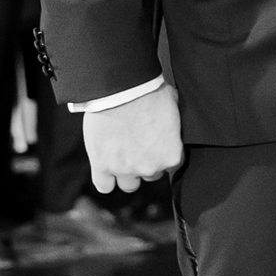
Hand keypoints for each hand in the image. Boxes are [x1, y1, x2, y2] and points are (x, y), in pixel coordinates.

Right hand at [85, 80, 183, 194]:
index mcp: (171, 155)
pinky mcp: (102, 165)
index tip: (154, 145)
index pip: (170, 165)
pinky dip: (104, 179)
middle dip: (144, 162)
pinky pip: (104, 186)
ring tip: (120, 153)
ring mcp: (126, 169)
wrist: (121, 89)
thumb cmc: (148, 92)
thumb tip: (171, 122)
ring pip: (129, 184)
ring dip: (126, 172)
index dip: (161, 154)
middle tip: (136, 144)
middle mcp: (150, 167)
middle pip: (150, 174)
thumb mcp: (173, 105)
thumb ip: (173, 123)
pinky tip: (105, 167)